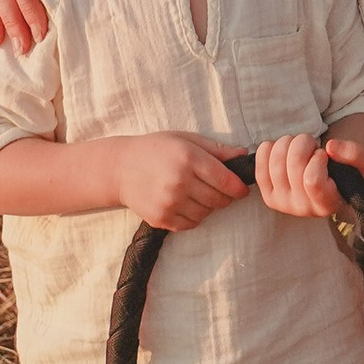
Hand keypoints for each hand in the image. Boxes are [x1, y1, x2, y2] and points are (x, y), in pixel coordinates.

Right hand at [114, 135, 249, 232]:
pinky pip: (190, 224)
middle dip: (224, 197)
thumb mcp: (186, 139)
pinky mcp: (161, 218)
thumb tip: (243, 155)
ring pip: (206, 213)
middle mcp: (180, 181)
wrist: (120, 168)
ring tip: (196, 194)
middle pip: (218, 200)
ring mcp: (169, 202)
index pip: (225, 181)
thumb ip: (216, 149)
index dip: (238, 188)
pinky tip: (185, 203)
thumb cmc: (156, 149)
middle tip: (217, 190)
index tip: (241, 190)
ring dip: (208, 207)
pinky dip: (193, 217)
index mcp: (189, 158)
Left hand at [250, 130, 363, 220]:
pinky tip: (283, 150)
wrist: (329, 184)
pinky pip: (259, 162)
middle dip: (304, 143)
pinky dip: (270, 147)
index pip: (311, 180)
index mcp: (327, 204)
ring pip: (276, 160)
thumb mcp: (363, 164)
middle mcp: (302, 209)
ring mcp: (281, 203)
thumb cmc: (348, 173)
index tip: (324, 156)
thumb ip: (355, 154)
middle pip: (293, 164)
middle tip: (312, 147)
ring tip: (301, 149)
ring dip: (289, 143)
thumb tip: (330, 147)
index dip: (317, 159)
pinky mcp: (267, 194)